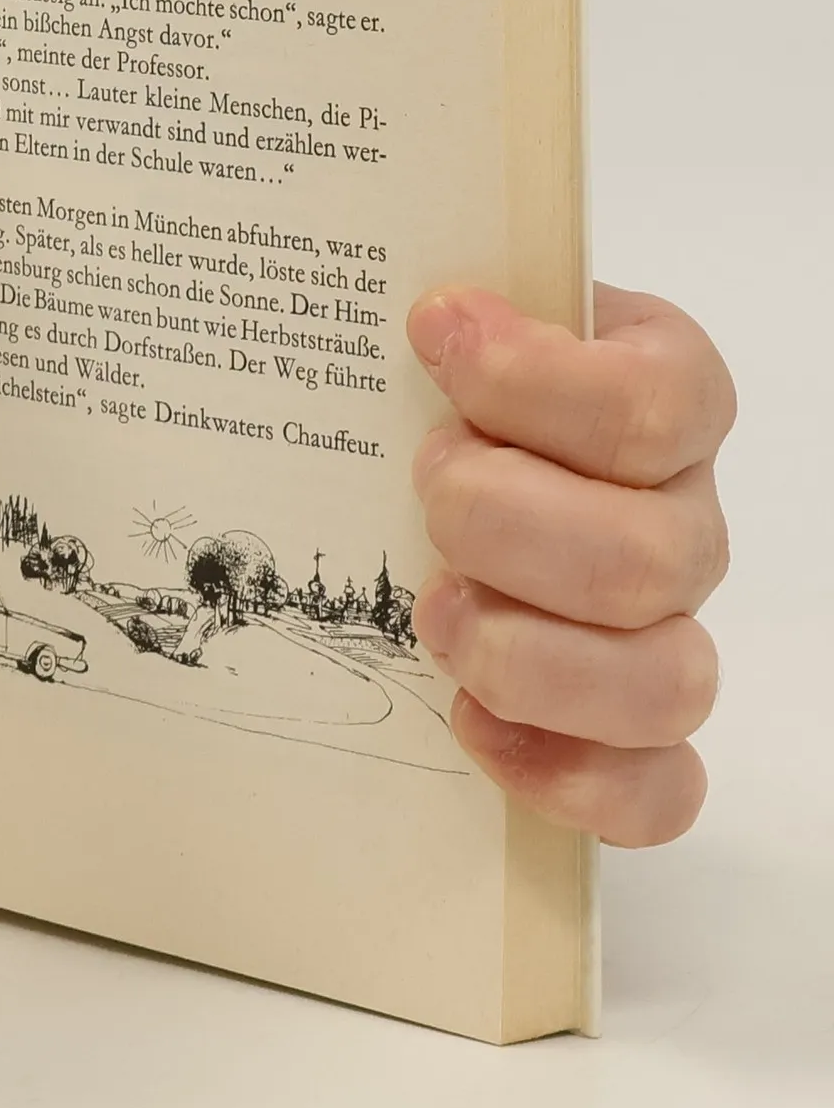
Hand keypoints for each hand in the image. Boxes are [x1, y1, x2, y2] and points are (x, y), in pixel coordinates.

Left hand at [408, 284, 733, 844]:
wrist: (446, 478)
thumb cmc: (453, 392)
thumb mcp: (460, 327)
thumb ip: (461, 315)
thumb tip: (437, 318)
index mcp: (664, 401)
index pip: (656, 404)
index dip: (536, 383)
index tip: (434, 336)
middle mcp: (680, 521)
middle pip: (648, 557)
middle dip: (503, 524)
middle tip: (426, 487)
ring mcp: (664, 633)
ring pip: (666, 682)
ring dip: (524, 655)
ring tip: (433, 610)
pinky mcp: (630, 735)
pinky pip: (658, 792)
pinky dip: (564, 776)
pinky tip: (469, 722)